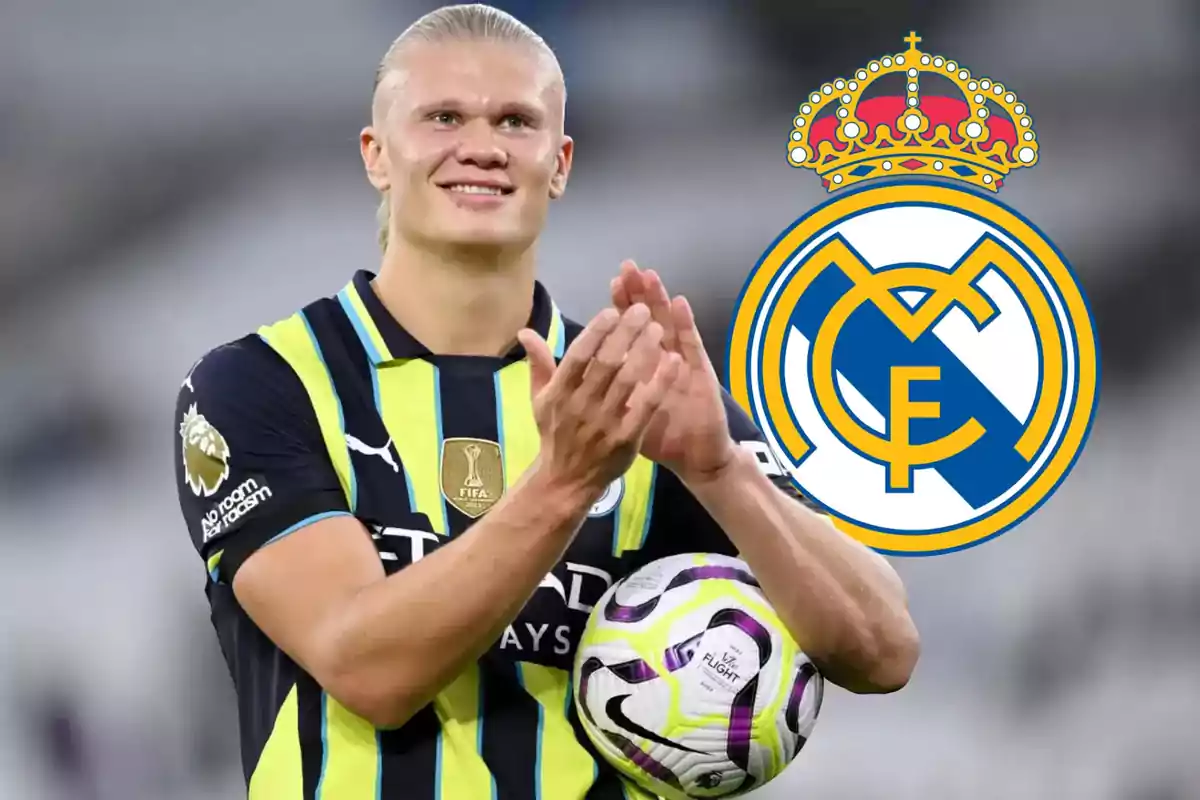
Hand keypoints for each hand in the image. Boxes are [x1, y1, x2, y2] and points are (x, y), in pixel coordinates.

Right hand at [518, 304, 682, 504]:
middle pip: (606, 363)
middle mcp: (580, 406)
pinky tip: (673, 362)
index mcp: (558, 393)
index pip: (578, 355)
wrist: (566, 480)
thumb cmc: (555, 433)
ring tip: (658, 328)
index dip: (596, 331)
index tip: (612, 310)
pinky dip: (660, 382)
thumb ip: (538, 364)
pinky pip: (646, 406)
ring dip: (644, 351)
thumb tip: (525, 331)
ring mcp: (604, 424)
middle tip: (642, 310)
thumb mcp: (539, 400)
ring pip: (628, 380)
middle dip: (626, 333)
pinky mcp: (627, 439)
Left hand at [610, 260, 735, 482]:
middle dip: (639, 294)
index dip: (621, 307)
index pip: (629, 330)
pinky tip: (680, 303)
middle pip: (650, 319)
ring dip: (660, 301)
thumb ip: (603, 391)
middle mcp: (663, 358)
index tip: (612, 282)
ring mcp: (682, 363)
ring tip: (650, 276)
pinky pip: (691, 346)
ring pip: (670, 326)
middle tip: (629, 267)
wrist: (695, 458)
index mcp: (643, 366)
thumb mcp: (624, 413)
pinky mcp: (700, 373)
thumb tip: (577, 378)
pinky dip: (686, 324)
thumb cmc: (659, 436)